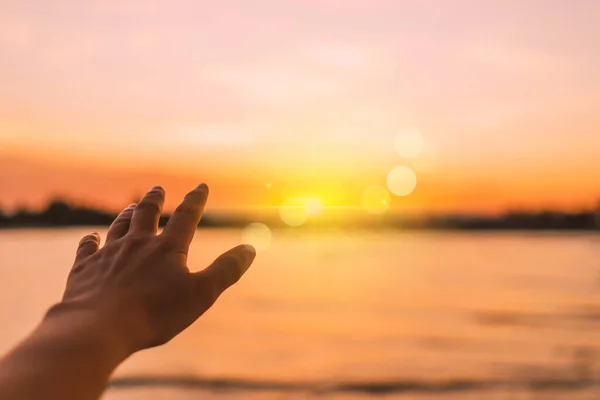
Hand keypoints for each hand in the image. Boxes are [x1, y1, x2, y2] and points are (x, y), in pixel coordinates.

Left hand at [49, 184, 255, 354]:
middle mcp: (137, 243)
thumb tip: (250, 249)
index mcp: (167, 248)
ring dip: (127, 214)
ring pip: (119, 226)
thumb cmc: (155, 313)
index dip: (196, 200)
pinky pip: (88, 247)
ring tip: (132, 207)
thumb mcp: (201, 294)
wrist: (98, 327)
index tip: (201, 186)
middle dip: (155, 199)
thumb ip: (226, 270)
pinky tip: (92, 237)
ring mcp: (109, 254)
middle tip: (157, 189)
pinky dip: (91, 240)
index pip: (186, 216)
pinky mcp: (84, 268)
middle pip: (147, 213)